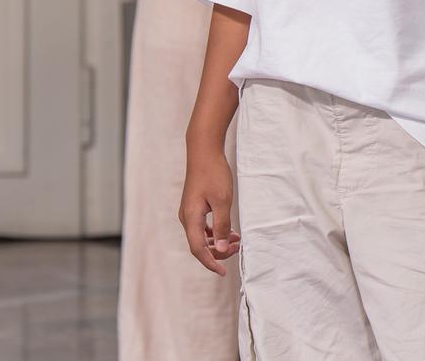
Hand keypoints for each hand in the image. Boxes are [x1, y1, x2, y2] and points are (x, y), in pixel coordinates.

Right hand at [178, 146, 239, 274]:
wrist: (204, 151)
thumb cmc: (214, 174)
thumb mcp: (222, 201)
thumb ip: (221, 226)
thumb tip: (220, 249)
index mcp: (191, 218)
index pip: (198, 249)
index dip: (210, 262)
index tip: (223, 272)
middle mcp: (186, 218)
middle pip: (199, 245)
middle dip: (218, 252)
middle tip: (238, 247)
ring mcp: (189, 212)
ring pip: (201, 237)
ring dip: (218, 242)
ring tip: (236, 240)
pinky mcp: (194, 207)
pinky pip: (203, 227)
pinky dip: (215, 232)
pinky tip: (228, 230)